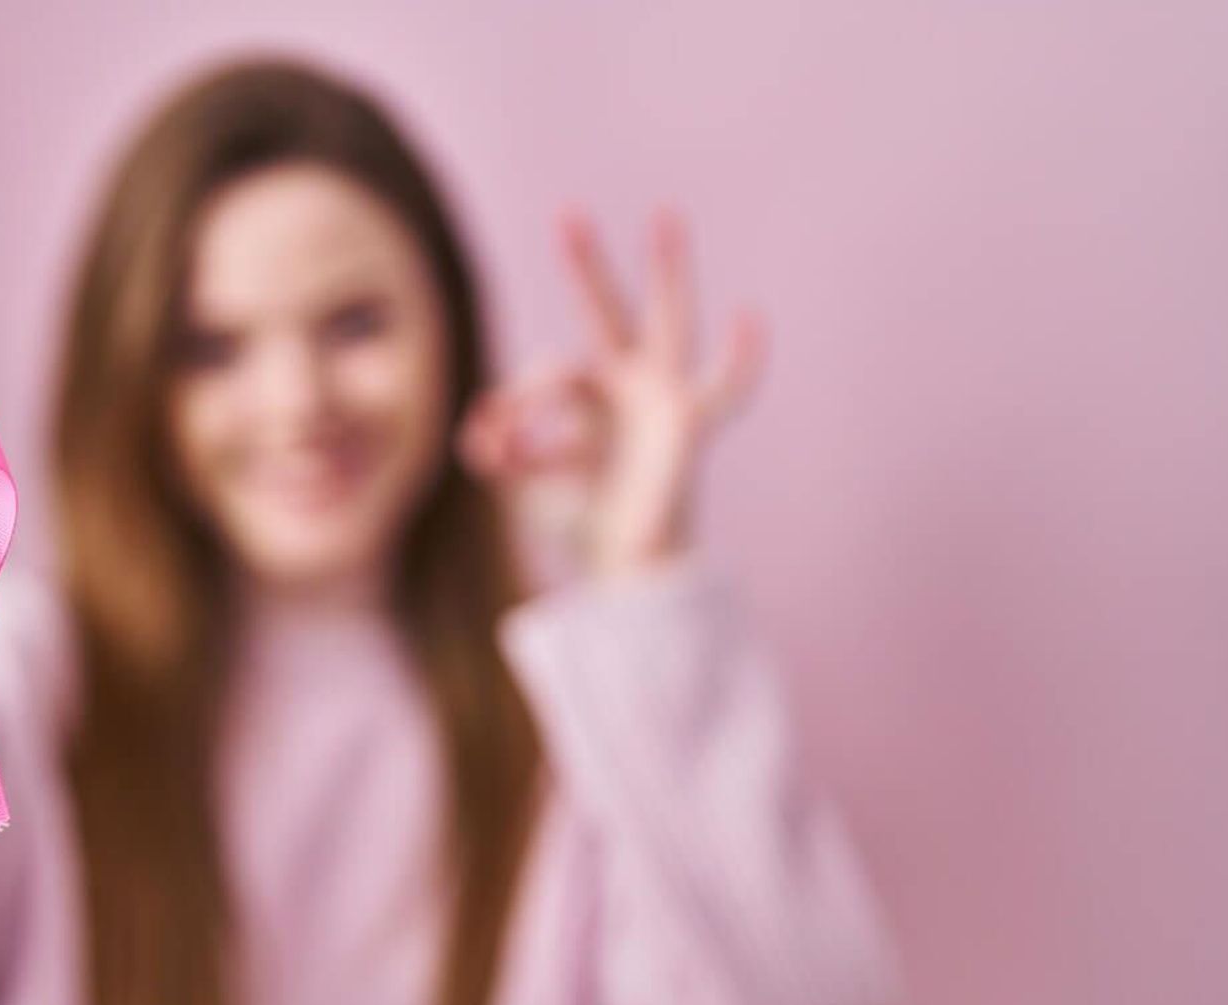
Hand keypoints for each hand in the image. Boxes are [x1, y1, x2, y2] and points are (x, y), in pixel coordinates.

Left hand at [456, 204, 765, 577]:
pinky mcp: (688, 424)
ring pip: (671, 322)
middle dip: (587, 267)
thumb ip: (500, 456)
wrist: (624, 568)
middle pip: (606, 312)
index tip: (486, 448)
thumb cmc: (581, 521)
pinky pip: (726, 391)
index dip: (510, 406)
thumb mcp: (524, 486)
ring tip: (665, 215)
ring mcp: (662, 398)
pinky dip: (743, 362)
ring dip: (668, 270)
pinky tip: (751, 319)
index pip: (543, 374)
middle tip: (568, 214)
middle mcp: (627, 385)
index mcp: (587, 396)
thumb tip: (476, 436)